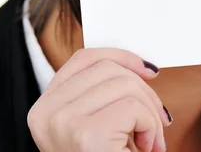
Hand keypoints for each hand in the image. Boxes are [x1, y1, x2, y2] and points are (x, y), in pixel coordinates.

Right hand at [27, 48, 171, 151]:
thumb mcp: (98, 126)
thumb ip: (106, 96)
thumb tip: (144, 68)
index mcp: (45, 108)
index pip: (84, 58)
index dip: (121, 57)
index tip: (148, 70)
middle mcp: (46, 113)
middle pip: (109, 69)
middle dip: (144, 92)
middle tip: (155, 123)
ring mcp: (63, 122)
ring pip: (126, 85)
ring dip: (150, 113)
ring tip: (149, 140)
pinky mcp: (86, 134)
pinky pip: (133, 107)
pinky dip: (150, 126)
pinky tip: (145, 147)